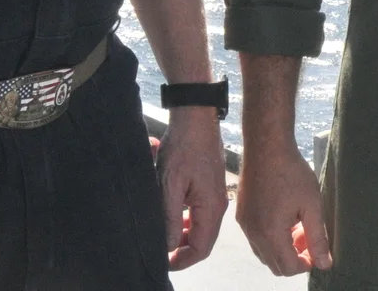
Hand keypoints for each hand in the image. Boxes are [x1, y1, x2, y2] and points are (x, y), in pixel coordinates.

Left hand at [157, 108, 229, 269]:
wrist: (195, 117)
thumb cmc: (183, 147)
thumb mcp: (169, 185)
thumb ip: (170, 218)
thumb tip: (168, 245)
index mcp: (211, 208)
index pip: (201, 248)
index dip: (182, 260)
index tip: (163, 261)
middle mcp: (217, 205)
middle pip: (202, 241)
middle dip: (181, 249)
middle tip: (160, 249)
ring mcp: (215, 196)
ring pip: (200, 227)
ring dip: (182, 234)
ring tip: (163, 232)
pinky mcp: (210, 187)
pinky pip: (200, 213)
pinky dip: (185, 219)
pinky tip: (172, 213)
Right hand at [235, 137, 331, 275]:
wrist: (267, 146)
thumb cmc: (291, 172)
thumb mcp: (312, 205)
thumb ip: (318, 238)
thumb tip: (325, 264)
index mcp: (270, 234)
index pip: (288, 268)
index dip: (306, 264)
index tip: (316, 251)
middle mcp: (253, 234)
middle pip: (275, 265)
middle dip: (294, 258)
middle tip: (308, 237)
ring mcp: (245, 225)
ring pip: (264, 253)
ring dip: (282, 249)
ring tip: (297, 226)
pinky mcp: (241, 215)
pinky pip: (255, 239)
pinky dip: (270, 238)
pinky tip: (284, 217)